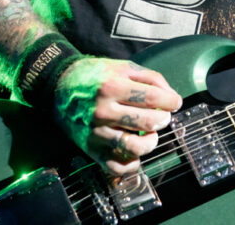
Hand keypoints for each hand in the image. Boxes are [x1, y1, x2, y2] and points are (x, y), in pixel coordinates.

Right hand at [51, 57, 182, 174]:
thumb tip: (171, 96)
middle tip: (162, 116)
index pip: (154, 99)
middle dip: (163, 120)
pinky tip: (136, 151)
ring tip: (151, 134)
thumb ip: (151, 78)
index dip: (171, 101)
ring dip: (151, 142)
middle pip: (147, 123)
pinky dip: (132, 163)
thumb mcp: (123, 66)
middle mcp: (103, 111)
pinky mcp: (91, 149)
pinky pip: (116, 167)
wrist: (59, 85)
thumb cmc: (96, 75)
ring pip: (135, 148)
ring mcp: (96, 133)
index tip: (175, 102)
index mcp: (113, 86)